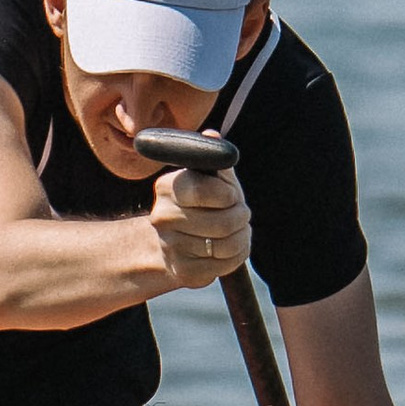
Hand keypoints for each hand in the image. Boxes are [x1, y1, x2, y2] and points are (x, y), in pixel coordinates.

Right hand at [149, 162, 250, 288]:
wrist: (174, 244)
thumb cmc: (199, 204)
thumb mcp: (208, 176)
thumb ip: (212, 156)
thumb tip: (211, 134)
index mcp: (167, 187)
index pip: (203, 190)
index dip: (228, 194)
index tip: (231, 195)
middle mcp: (162, 217)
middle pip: (223, 222)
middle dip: (241, 217)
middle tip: (242, 214)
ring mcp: (171, 246)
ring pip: (227, 244)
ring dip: (242, 236)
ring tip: (239, 230)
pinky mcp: (184, 270)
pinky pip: (225, 264)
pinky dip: (237, 255)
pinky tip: (231, 248)